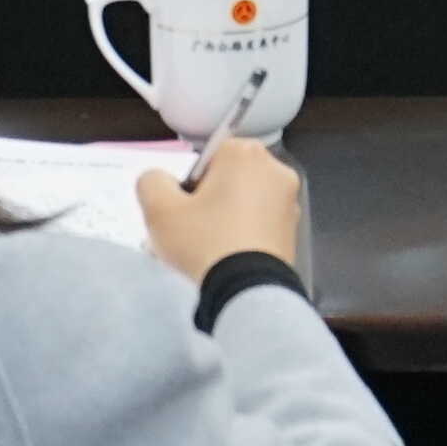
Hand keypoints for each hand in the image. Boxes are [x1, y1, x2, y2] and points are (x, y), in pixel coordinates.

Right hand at [135, 129, 306, 280]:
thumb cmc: (204, 241)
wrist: (246, 292)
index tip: (184, 211)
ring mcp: (289, 202)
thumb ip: (152, 181)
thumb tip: (161, 180)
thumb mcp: (159, 209)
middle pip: (227, 180)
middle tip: (189, 234)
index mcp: (245, 153)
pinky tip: (227, 261)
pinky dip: (243, 237)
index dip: (189, 185)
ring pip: (243, 205)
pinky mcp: (294, 231)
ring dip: (224, 221)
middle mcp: (275, 169)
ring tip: (205, 253)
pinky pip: (258, 226)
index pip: (207, 158)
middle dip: (206, 204)